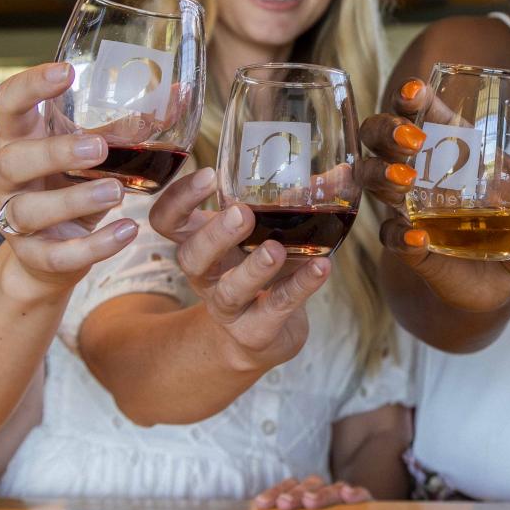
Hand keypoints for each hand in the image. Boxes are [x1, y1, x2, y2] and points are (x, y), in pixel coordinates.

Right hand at [0, 62, 141, 297]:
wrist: (48, 256)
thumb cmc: (68, 185)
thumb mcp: (92, 153)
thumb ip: (124, 128)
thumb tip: (175, 94)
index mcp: (19, 139)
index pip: (8, 103)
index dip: (30, 85)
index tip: (66, 73)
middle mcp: (6, 178)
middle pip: (13, 159)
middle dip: (54, 152)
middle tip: (99, 147)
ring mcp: (13, 220)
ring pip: (30, 211)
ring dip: (74, 201)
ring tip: (116, 192)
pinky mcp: (34, 256)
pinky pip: (58, 254)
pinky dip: (94, 246)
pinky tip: (126, 232)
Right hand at [145, 166, 333, 372]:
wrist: (261, 337)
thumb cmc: (261, 272)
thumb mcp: (266, 234)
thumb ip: (295, 202)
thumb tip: (341, 173)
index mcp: (199, 244)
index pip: (168, 221)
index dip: (178, 199)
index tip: (207, 174)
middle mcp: (207, 276)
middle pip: (191, 257)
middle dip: (214, 235)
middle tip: (241, 213)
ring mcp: (229, 308)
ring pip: (230, 291)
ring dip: (253, 268)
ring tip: (275, 249)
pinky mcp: (257, 331)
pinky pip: (275, 308)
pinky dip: (300, 286)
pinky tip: (321, 267)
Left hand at [252, 474, 372, 509]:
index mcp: (305, 503)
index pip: (289, 488)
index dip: (275, 492)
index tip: (261, 504)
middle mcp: (324, 499)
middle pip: (309, 486)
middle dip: (295, 493)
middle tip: (284, 504)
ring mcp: (346, 502)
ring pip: (334, 489)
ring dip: (321, 493)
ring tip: (311, 501)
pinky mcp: (367, 509)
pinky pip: (364, 497)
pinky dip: (356, 493)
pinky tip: (348, 495)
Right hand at [357, 78, 509, 312]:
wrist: (499, 283)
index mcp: (446, 146)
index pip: (416, 110)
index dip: (409, 96)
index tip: (415, 91)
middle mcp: (417, 171)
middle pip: (379, 135)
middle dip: (387, 129)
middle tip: (412, 138)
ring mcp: (407, 208)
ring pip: (372, 178)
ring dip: (383, 174)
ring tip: (406, 179)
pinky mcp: (408, 246)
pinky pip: (390, 235)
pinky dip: (400, 235)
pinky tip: (418, 236)